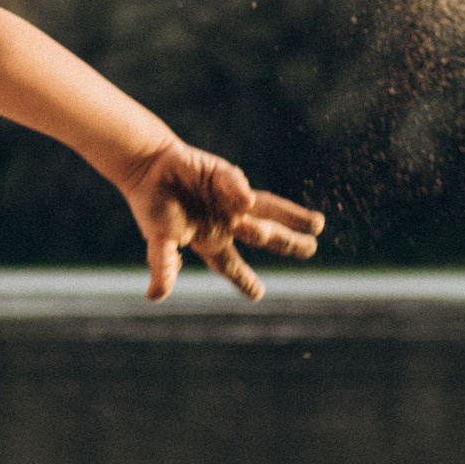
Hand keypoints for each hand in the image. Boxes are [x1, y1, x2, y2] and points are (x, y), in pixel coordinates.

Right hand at [117, 139, 322, 301]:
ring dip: (293, 216)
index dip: (244, 280)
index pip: (232, 265)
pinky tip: (245, 201)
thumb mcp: (157, 239)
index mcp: (210, 240)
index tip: (258, 294)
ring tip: (318, 223)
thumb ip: (162, 266)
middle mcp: (227, 221)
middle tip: (312, 250)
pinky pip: (237, 185)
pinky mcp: (225, 175)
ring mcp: (229, 198)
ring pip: (270, 208)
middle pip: (266, 235)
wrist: (146, 166)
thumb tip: (155, 296)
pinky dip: (240, 192)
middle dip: (290, 244)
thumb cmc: (151, 204)